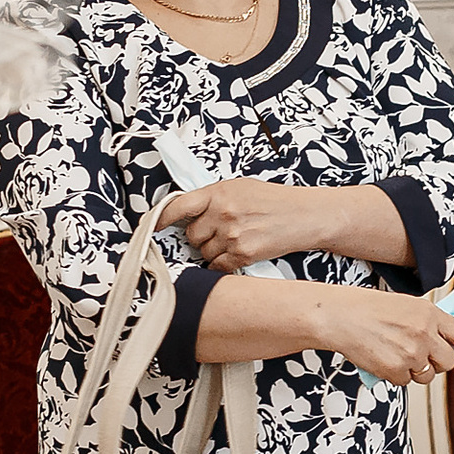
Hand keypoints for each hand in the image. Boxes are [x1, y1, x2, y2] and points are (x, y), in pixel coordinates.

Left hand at [161, 177, 332, 273]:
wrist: (304, 215)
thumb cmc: (275, 200)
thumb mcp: (241, 188)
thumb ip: (214, 197)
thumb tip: (189, 209)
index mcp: (219, 192)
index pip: (178, 206)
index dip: (161, 218)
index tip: (150, 226)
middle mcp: (222, 213)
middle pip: (191, 235)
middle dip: (201, 236)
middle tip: (218, 231)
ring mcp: (231, 235)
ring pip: (204, 252)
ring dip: (213, 250)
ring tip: (234, 240)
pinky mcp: (242, 254)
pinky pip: (217, 266)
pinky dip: (223, 264)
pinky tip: (236, 253)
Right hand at [320, 288, 453, 387]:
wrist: (341, 317)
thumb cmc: (369, 309)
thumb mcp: (406, 306)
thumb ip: (429, 323)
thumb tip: (446, 345)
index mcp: (430, 313)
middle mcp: (425, 333)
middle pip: (448, 363)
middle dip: (438, 364)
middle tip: (420, 356)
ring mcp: (411, 353)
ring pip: (427, 376)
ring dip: (415, 371)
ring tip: (394, 353)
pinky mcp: (396, 370)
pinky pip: (405, 382)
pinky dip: (395, 375)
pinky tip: (382, 358)